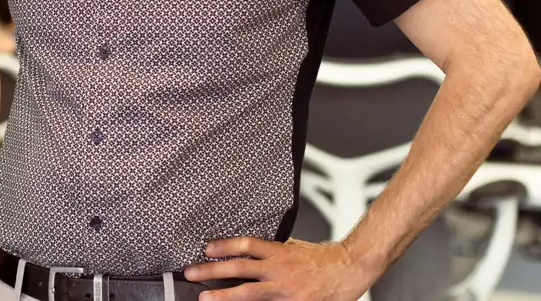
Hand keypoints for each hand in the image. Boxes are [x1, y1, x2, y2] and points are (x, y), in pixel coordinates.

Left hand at [182, 237, 376, 299]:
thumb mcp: (294, 247)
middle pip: (239, 269)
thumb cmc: (323, 259)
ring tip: (205, 298)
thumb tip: (252, 251)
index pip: (246, 245)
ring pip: (249, 294)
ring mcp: (285, 291)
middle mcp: (279, 271)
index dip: (224, 246)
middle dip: (212, 271)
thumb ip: (273, 251)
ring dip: (224, 296)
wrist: (349, 270)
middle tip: (191, 273)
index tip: (206, 248)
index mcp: (279, 253)